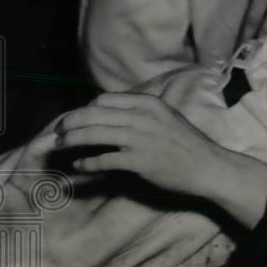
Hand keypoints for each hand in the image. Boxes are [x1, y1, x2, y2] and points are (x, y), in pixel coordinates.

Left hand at [54, 93, 266, 225]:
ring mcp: (139, 138)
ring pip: (93, 134)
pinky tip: (80, 165)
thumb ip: (141, 114)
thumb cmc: (187, 144)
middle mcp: (141, 116)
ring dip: (72, 140)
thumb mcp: (166, 118)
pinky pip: (103, 159)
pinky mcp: (137, 161)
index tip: (77, 119)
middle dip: (70, 123)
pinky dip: (87, 162)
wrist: (208, 167)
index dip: (86, 109)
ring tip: (60, 146)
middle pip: (93, 114)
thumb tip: (111, 116)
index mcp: (148, 103)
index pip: (105, 100)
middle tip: (58, 132)